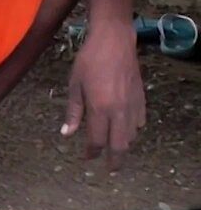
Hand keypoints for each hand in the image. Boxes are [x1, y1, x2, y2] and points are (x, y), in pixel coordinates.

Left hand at [62, 23, 145, 168]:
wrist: (114, 40)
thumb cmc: (89, 61)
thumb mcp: (74, 86)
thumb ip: (72, 112)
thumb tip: (66, 133)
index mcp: (100, 109)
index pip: (97, 141)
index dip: (92, 153)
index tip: (87, 158)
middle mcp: (119, 111)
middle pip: (120, 145)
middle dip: (115, 160)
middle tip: (110, 169)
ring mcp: (133, 104)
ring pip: (132, 134)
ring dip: (123, 144)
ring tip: (115, 148)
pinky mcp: (141, 97)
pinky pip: (140, 121)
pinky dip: (133, 129)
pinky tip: (126, 128)